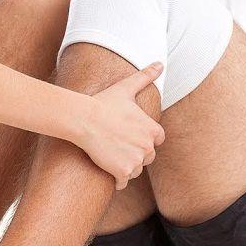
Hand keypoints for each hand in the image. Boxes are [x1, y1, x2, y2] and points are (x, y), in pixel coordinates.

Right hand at [77, 62, 164, 189]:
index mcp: (152, 129)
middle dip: (135, 153)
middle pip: (147, 157)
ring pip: (136, 170)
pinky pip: (124, 182)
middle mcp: (148, 147)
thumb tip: (160, 63)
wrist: (84, 120)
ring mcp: (136, 160)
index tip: (130, 135)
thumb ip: (146, 77)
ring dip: (126, 166)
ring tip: (111, 155)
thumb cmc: (104, 103)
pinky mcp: (122, 172)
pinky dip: (118, 179)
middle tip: (118, 145)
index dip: (144, 139)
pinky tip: (109, 170)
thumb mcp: (126, 88)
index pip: (157, 140)